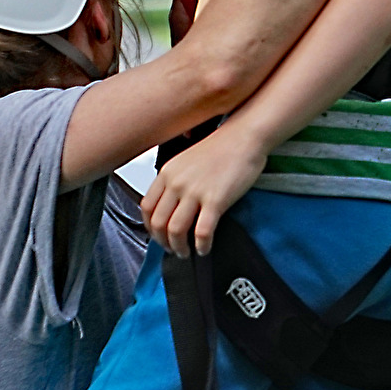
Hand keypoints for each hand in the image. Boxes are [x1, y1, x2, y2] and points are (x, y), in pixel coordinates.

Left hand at [141, 124, 269, 257]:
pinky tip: (205, 248)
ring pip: (176, 231)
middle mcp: (177, 182)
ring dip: (180, 248)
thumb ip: (175, 181)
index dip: (150, 227)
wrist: (244, 137)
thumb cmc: (222, 147)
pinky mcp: (216, 200)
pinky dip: (202, 246)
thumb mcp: (187, 160)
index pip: (146, 207)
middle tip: (173, 249)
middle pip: (158, 223)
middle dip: (164, 243)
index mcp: (167, 172)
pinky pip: (202, 232)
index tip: (158, 235)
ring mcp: (195, 192)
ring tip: (187, 252)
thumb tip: (171, 206)